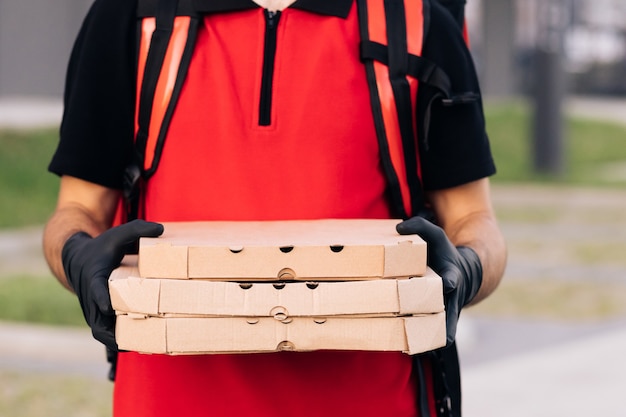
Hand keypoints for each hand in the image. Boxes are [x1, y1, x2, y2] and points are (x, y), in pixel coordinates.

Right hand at [62, 219, 163, 349]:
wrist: (78, 259)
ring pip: (101, 332)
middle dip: (112, 333)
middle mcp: (91, 297)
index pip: (95, 290)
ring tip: (143, 347)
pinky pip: (107, 333)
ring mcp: (94, 309)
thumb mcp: (118, 234)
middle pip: (97, 321)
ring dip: (118, 341)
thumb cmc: (102, 247)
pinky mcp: (99, 316)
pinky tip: (143, 345)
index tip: (108, 306)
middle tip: (133, 340)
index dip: (101, 298)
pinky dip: (121, 340)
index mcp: (94, 276)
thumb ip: (138, 229)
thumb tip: (162, 230)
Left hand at [396, 216, 481, 345]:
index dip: (450, 281)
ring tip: (410, 346)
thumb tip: (398, 229)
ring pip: (438, 330)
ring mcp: (444, 312)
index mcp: (450, 276)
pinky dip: (419, 342)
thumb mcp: (435, 235)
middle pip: (444, 312)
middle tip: (424, 325)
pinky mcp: (436, 322)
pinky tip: (403, 348)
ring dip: (427, 337)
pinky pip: (429, 335)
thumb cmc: (443, 254)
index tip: (449, 284)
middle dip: (437, 318)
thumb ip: (420, 227)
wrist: (461, 275)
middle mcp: (449, 298)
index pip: (452, 279)